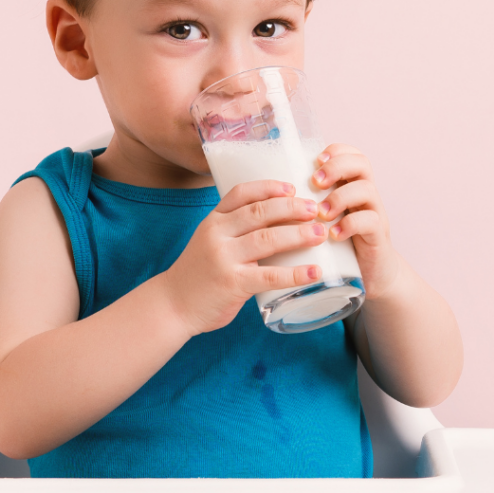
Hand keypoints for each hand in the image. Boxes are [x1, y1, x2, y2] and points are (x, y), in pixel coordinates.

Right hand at [159, 180, 328, 335]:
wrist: (173, 305)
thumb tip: (279, 224)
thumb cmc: (199, 274)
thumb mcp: (209, 242)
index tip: (292, 188)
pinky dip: (295, 273)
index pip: (242, 193)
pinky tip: (314, 272)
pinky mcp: (232, 283)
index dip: (269, 187)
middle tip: (316, 210)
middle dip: (292, 208)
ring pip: (267, 239)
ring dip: (299, 234)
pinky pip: (270, 276)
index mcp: (213, 221)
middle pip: (260, 212)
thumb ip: (235, 232)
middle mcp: (217, 234)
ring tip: (320, 233)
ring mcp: (224, 258)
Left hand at [313, 143, 399, 296]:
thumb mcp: (322, 220)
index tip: (315, 161)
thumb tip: (267, 195)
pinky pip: (370, 222)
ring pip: (367, 190)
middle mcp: (365, 197)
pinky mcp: (378, 238)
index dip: (336, 151)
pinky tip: (333, 234)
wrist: (370, 276)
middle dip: (336, 168)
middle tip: (315, 182)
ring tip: (321, 213)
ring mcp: (374, 215)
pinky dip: (349, 225)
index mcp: (350, 187)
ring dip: (340, 197)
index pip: (351, 155)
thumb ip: (305, 205)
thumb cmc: (337, 247)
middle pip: (361, 164)